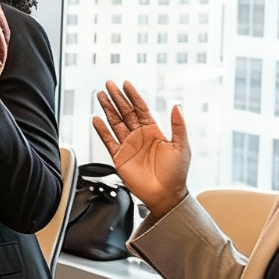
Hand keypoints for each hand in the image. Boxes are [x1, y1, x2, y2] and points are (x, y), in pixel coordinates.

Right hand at [92, 80, 191, 216]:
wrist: (166, 195)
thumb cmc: (177, 173)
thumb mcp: (181, 147)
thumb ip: (178, 126)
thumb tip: (176, 106)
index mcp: (154, 132)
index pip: (141, 109)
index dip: (133, 96)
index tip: (126, 84)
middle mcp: (139, 137)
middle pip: (125, 112)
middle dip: (117, 98)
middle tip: (108, 85)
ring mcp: (128, 146)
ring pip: (115, 122)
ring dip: (107, 109)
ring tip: (100, 96)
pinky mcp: (119, 157)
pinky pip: (108, 141)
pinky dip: (101, 130)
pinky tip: (96, 119)